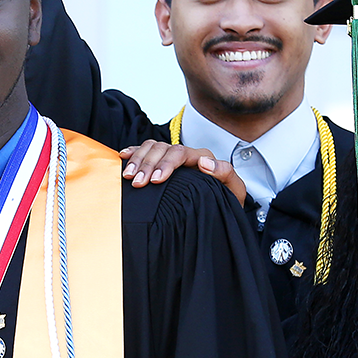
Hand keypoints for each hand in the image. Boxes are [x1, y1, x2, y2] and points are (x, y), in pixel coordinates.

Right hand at [120, 140, 246, 205]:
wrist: (221, 210)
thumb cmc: (226, 201)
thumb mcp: (234, 191)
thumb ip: (225, 174)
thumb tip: (204, 162)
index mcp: (203, 159)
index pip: (181, 153)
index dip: (167, 164)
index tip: (156, 180)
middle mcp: (187, 155)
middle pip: (162, 148)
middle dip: (148, 164)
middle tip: (138, 182)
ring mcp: (174, 158)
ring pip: (152, 147)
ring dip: (138, 159)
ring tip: (129, 176)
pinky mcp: (163, 163)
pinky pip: (145, 149)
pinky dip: (133, 152)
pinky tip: (123, 157)